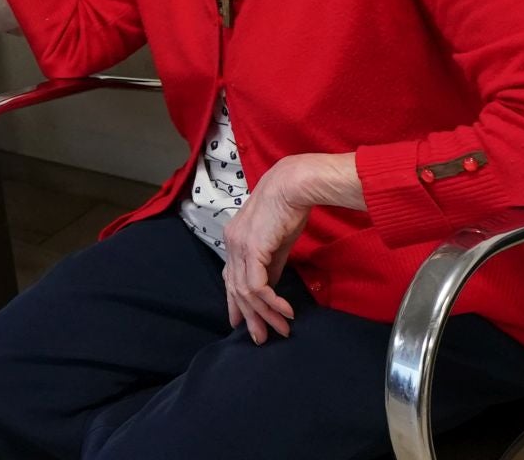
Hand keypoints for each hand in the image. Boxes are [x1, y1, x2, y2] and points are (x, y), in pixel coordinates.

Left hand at [220, 156, 315, 343]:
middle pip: (236, 289)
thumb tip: (271, 287)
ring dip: (265, 314)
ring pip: (246, 291)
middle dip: (250, 317)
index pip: (230, 277)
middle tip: (262, 338)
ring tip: (281, 330)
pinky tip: (285, 311)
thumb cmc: (288, 208)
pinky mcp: (252, 249)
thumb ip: (271, 264)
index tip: (240, 323)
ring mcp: (239, 246)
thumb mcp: (277, 243)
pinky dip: (271, 302)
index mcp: (235, 240)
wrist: (293, 185)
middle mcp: (232, 244)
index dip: (234, 303)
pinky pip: (257, 286)